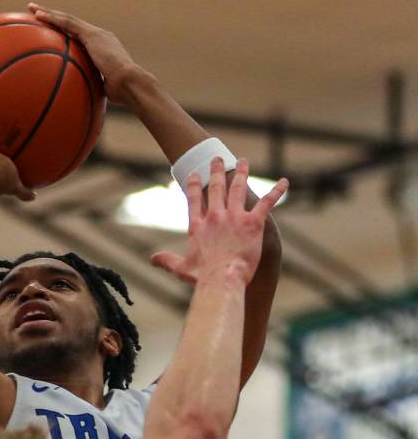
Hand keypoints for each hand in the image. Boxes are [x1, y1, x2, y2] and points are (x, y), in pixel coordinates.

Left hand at [28, 3, 139, 104]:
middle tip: (36, 13)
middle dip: (54, 18)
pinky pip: (67, 23)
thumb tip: (84, 102)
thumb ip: (94, 88)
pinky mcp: (91, 35)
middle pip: (72, 25)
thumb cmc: (122, 94)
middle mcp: (99, 36)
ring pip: (67, 19)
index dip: (65, 33)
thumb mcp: (104, 90)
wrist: (130, 84)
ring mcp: (95, 34)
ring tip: (31, 9)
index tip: (52, 33)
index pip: (80, 37)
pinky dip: (52, 18)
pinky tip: (38, 16)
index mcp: (102, 48)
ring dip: (49, 13)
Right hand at [151, 158, 288, 285]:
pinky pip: (267, 202)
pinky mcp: (253, 223)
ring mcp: (235, 217)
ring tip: (243, 161)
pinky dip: (277, 191)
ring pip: (238, 188)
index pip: (194, 200)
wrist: (222, 280)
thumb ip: (166, 260)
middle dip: (216, 171)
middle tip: (217, 158)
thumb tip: (152, 259)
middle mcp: (215, 216)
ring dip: (241, 172)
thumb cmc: (202, 277)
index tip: (195, 174)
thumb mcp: (181, 268)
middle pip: (215, 188)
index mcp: (198, 226)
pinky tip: (285, 182)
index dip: (194, 185)